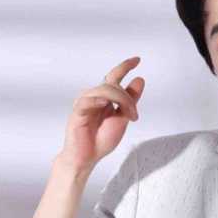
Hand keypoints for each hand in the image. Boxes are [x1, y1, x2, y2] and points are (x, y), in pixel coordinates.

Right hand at [57, 56, 144, 173]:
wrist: (87, 157)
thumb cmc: (101, 139)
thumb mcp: (122, 118)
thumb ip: (130, 100)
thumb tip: (140, 79)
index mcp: (104, 97)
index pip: (114, 77)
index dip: (125, 66)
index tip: (137, 59)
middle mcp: (94, 96)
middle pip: (113, 85)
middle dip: (128, 98)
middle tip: (134, 115)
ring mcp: (84, 103)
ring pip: (104, 90)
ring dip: (120, 101)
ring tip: (127, 116)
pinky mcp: (77, 112)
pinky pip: (87, 101)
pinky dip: (97, 101)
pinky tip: (104, 103)